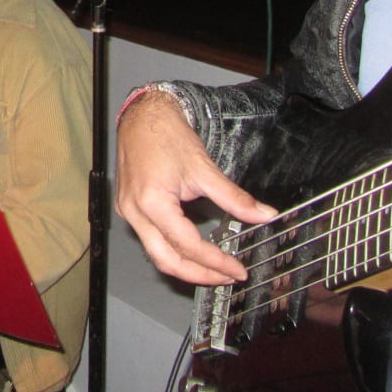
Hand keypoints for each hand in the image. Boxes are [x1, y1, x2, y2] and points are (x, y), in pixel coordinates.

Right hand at [114, 91, 276, 285]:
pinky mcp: (127, 207)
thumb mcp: (204, 168)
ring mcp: (127, 211)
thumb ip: (235, 198)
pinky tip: (192, 248)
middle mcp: (134, 212)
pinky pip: (149, 239)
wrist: (142, 114)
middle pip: (167, 261)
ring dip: (185, 266)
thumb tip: (264, 215)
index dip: (216, 262)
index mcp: (152, 203)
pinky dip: (172, 249)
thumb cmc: (167, 134)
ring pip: (155, 254)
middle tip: (226, 277)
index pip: (188, 246)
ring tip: (213, 268)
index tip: (237, 270)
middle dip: (199, 274)